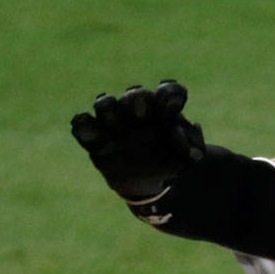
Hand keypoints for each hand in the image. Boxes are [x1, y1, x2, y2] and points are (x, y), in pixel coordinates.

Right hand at [70, 81, 205, 201]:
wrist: (147, 181)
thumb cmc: (171, 162)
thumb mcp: (190, 159)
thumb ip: (193, 145)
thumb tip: (182, 129)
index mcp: (163, 110)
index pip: (169, 92)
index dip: (171, 93)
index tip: (173, 103)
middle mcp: (136, 110)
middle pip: (135, 95)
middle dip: (137, 98)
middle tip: (140, 105)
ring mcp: (114, 122)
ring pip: (105, 105)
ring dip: (106, 105)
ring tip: (109, 108)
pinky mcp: (96, 139)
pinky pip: (84, 127)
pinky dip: (81, 124)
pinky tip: (81, 121)